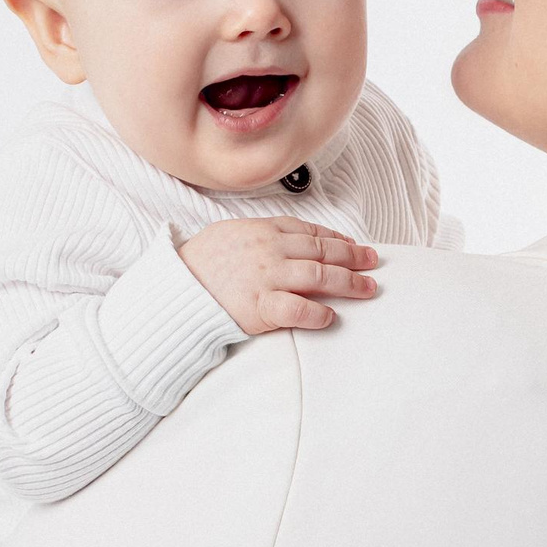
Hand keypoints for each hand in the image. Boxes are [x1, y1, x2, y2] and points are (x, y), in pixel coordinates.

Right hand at [178, 216, 381, 334]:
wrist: (173, 289)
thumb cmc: (198, 263)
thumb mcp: (229, 233)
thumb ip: (259, 234)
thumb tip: (287, 240)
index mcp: (262, 230)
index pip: (310, 230)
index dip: (337, 237)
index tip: (355, 244)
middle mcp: (270, 250)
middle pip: (322, 250)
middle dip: (353, 256)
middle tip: (373, 262)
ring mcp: (266, 277)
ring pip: (319, 275)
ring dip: (349, 282)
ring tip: (368, 289)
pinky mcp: (259, 306)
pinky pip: (297, 308)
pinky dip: (317, 312)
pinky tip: (330, 316)